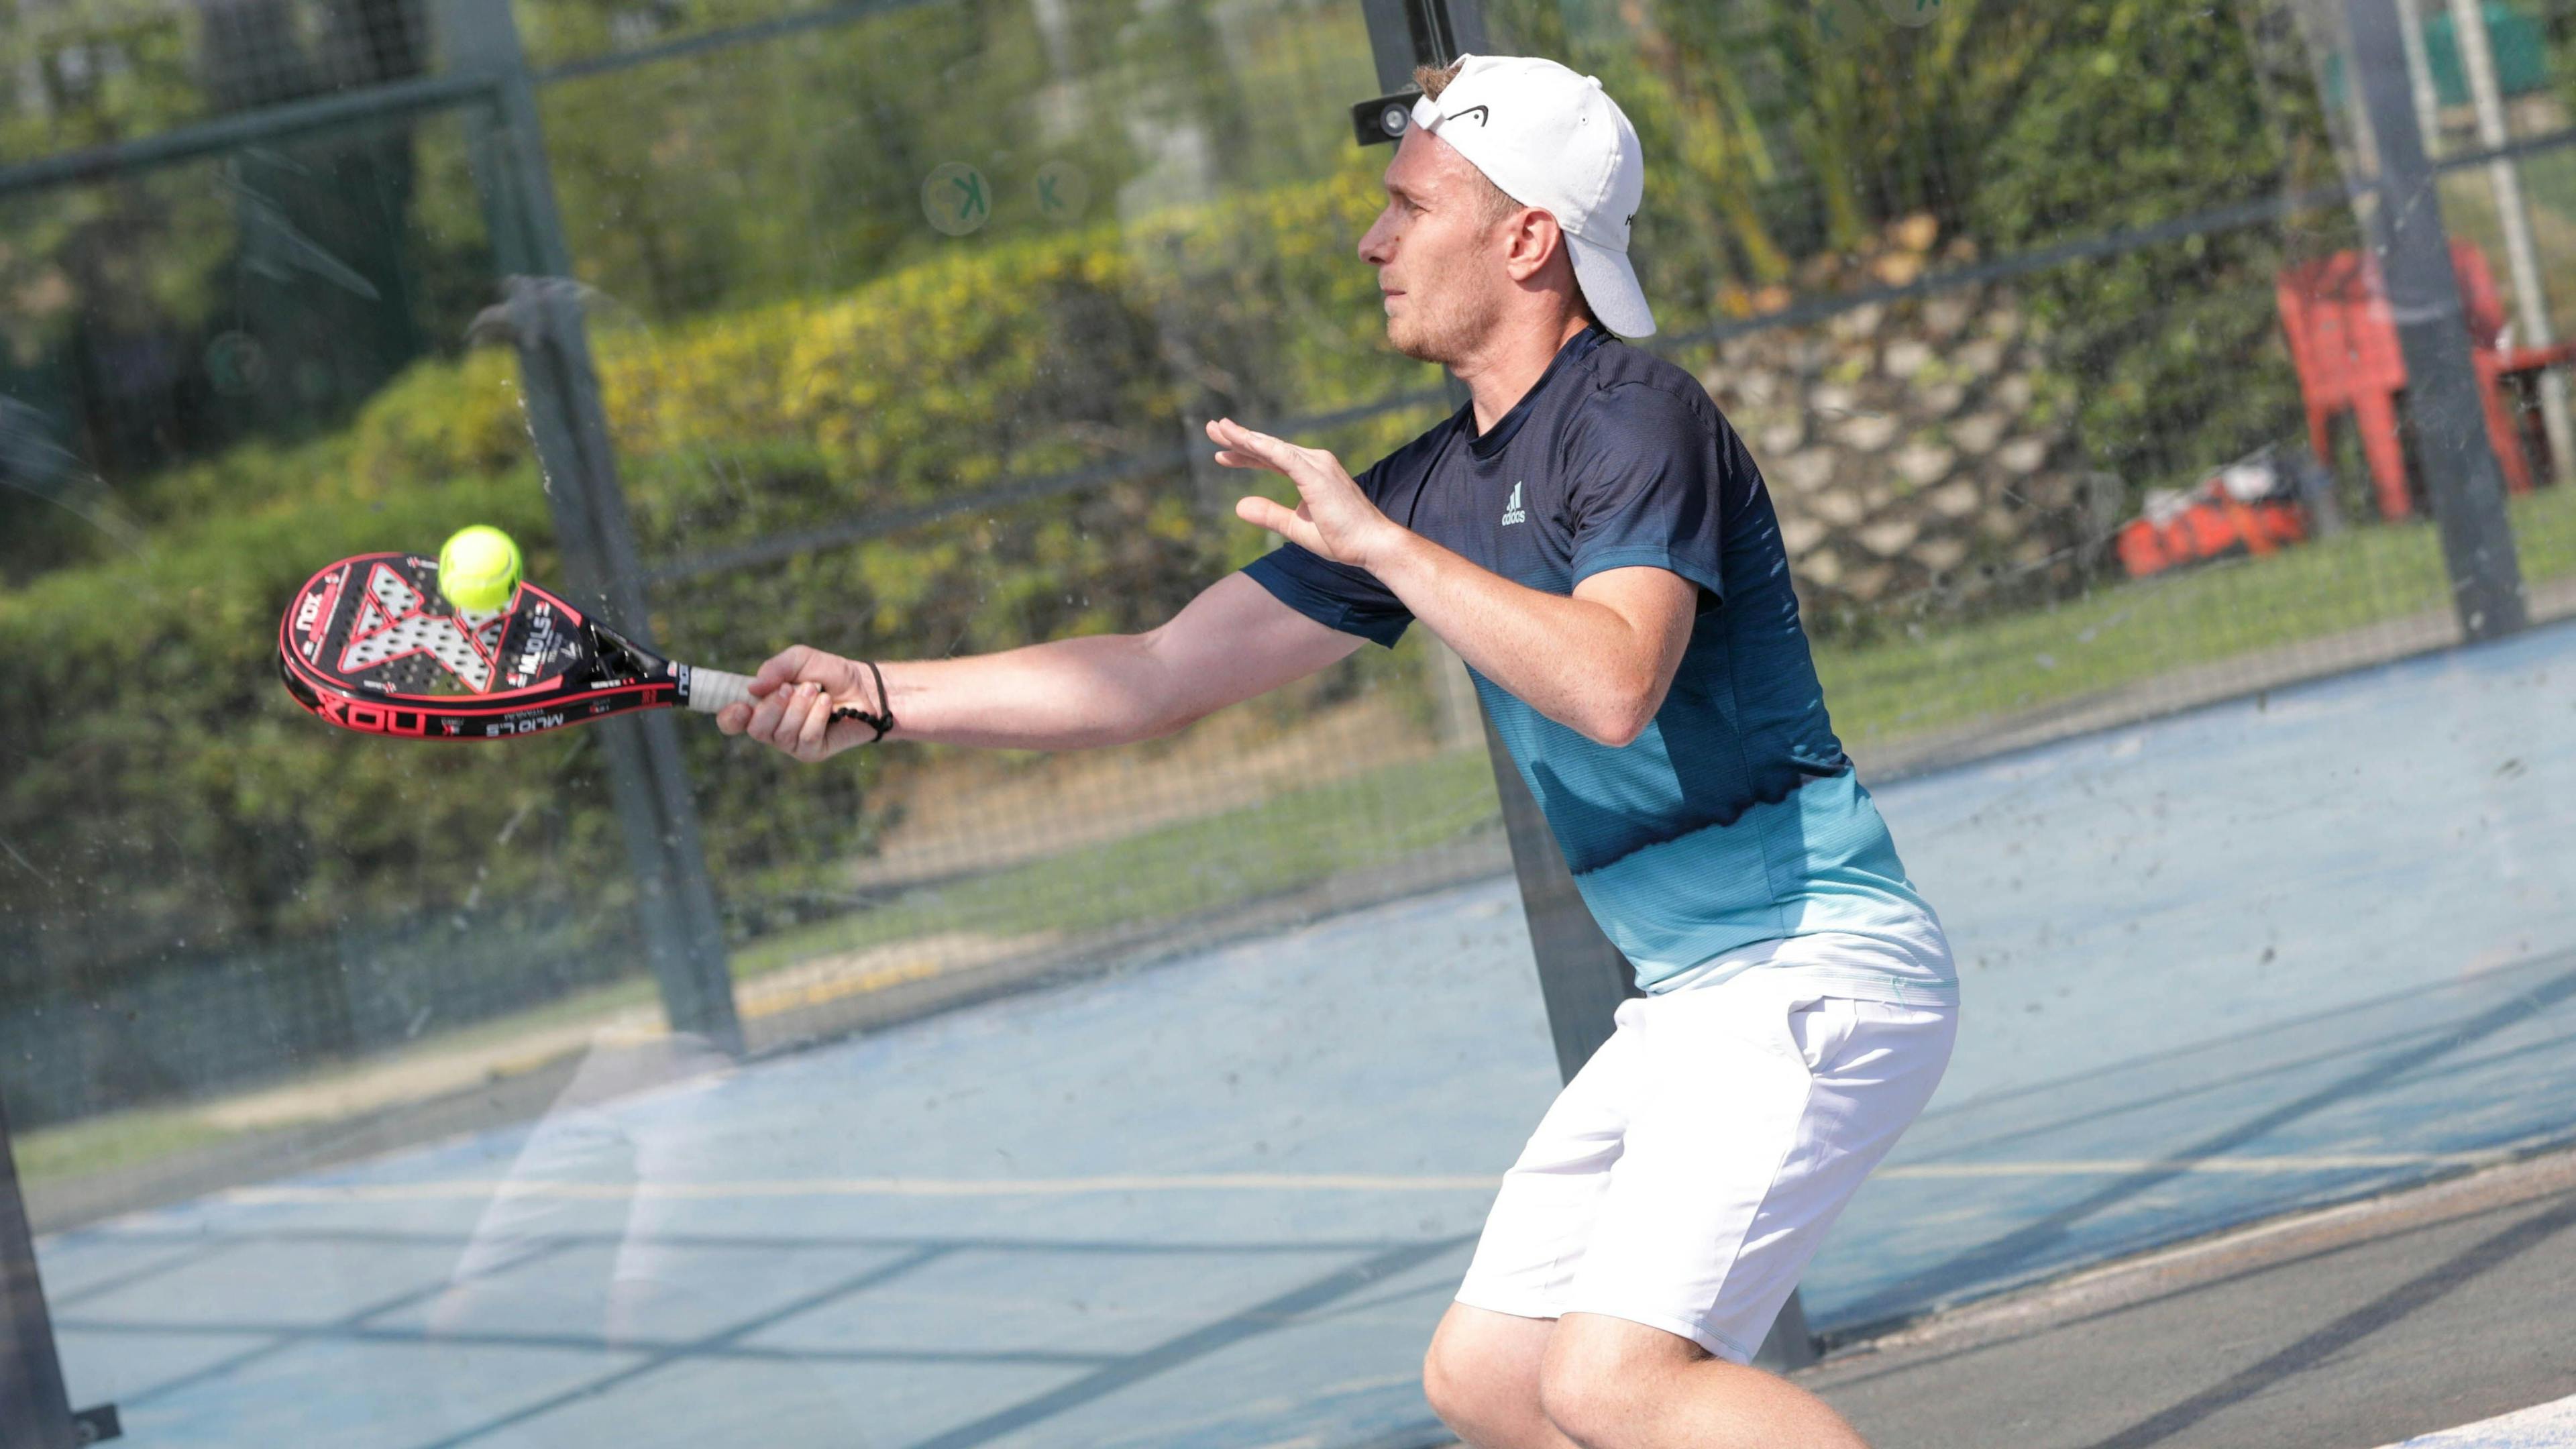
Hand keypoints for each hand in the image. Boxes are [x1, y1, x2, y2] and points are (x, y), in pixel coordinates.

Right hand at [715, 644, 884, 763]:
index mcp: (762, 706)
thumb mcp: (800, 660)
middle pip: (756, 729)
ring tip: (815, 691)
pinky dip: (816, 717)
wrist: (864, 687)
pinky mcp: (812, 752)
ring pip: (781, 734)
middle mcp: (773, 728)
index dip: (730, 718)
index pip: (733, 721)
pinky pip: (805, 738)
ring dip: (799, 707)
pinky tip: (827, 704)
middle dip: (773, 706)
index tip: (741, 706)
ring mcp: (791, 743)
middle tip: (792, 688)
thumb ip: (775, 668)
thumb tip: (752, 687)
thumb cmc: (829, 673)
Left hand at [1207, 417, 1402, 569]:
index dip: (1246, 454)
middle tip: (1211, 428)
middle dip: (1239, 438)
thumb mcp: (1296, 527)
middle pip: (1269, 446)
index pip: (1272, 458)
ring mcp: (1317, 465)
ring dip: (1245, 437)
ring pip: (1273, 447)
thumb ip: (1269, 514)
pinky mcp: (1317, 475)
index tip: (1222, 454)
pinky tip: (1243, 441)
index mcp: (1311, 472)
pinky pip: (1284, 457)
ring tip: (1219, 429)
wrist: (1371, 545)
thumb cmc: (1341, 538)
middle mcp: (1315, 461)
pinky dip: (1263, 447)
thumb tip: (1239, 506)